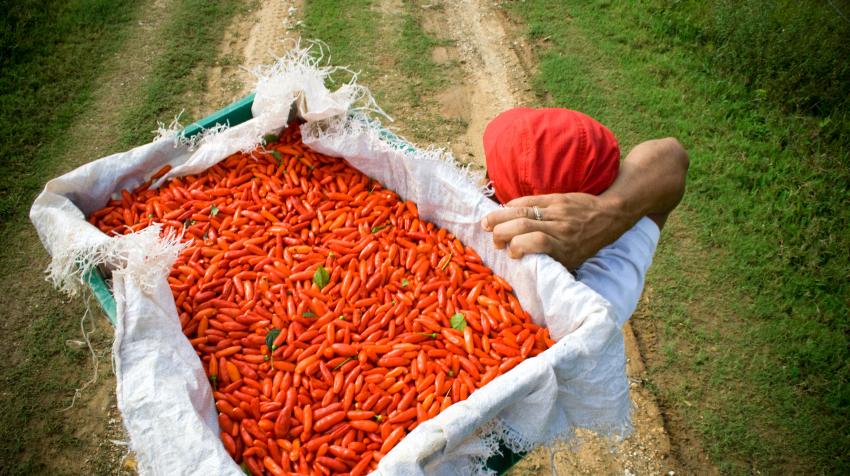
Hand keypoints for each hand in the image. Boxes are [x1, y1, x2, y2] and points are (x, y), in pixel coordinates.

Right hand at [481, 193, 631, 269]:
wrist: (609, 216)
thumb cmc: (588, 244)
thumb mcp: (575, 261)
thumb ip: (553, 265)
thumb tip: (529, 276)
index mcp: (564, 248)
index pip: (535, 242)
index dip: (518, 247)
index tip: (512, 254)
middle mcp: (559, 229)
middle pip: (523, 226)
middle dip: (502, 232)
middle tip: (494, 240)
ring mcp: (556, 211)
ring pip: (522, 212)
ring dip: (500, 217)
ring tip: (486, 224)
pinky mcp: (555, 198)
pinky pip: (529, 200)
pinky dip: (512, 205)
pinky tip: (503, 211)